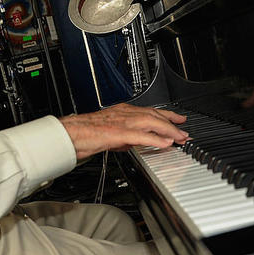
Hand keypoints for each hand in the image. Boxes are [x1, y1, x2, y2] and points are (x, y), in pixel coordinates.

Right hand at [59, 103, 189, 159]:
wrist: (70, 133)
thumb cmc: (84, 134)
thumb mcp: (111, 134)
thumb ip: (125, 137)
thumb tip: (136, 142)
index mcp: (121, 112)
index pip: (149, 111)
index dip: (166, 115)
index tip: (177, 121)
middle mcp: (123, 113)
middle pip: (153, 114)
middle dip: (171, 122)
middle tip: (184, 131)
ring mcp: (121, 122)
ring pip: (150, 122)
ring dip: (167, 130)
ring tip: (179, 138)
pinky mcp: (117, 132)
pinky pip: (140, 135)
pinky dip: (154, 138)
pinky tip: (165, 143)